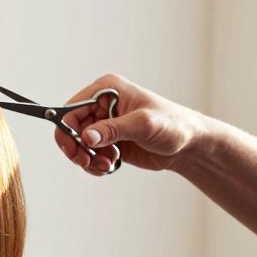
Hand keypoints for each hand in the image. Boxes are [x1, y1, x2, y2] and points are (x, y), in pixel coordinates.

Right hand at [55, 73, 205, 175]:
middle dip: (78, 148)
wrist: (189, 144)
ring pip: (78, 144)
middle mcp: (101, 105)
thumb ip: (113, 129)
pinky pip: (88, 154)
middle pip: (71, 128)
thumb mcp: (143, 124)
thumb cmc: (174, 125)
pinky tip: (110, 165)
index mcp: (107, 90)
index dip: (67, 129)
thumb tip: (86, 136)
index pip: (72, 109)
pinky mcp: (108, 141)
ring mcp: (104, 124)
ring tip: (107, 164)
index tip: (75, 149)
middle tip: (88, 161)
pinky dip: (94, 164)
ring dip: (88, 159)